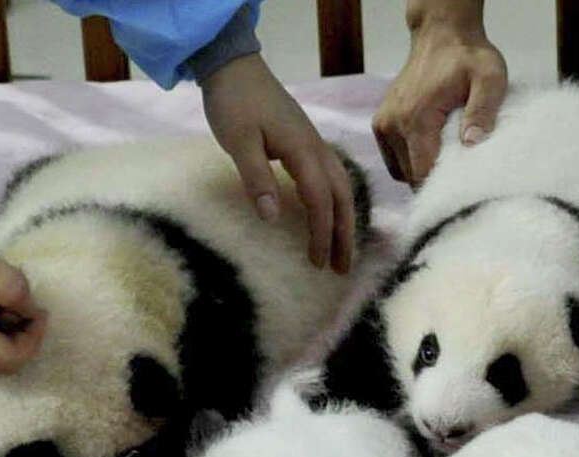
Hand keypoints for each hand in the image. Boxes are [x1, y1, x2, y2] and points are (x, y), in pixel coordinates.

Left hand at [201, 53, 354, 273]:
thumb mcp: (238, 141)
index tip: (317, 262)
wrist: (234, 65)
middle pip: (342, 197)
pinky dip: (335, 202)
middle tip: (342, 268)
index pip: (320, 201)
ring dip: (344, 220)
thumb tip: (271, 217)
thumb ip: (256, 177)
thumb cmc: (234, 102)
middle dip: (344, 234)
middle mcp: (317, 149)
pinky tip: (327, 215)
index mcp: (304, 150)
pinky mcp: (305, 142)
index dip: (322, 234)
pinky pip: (331, 178)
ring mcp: (314, 144)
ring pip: (341, 188)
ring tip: (341, 249)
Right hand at [372, 13, 506, 184]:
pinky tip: (432, 150)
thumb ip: (483, 110)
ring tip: (447, 158)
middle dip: (436, 181)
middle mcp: (392, 125)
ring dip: (423, 170)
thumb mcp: (490, 78)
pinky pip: (395, 159)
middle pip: (412, 177)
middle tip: (462, 174)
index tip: (465, 188)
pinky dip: (412, 161)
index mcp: (416, 118)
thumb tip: (472, 144)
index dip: (445, 187)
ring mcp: (383, 125)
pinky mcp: (381, 124)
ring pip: (402, 171)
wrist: (442, 35)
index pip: (423, 174)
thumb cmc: (468, 57)